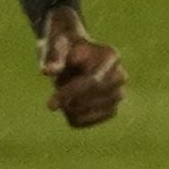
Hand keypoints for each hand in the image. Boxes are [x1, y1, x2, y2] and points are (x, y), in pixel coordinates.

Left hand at [35, 8, 124, 128]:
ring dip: (68, 105)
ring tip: (65, 89)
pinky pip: (87, 121)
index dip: (71, 94)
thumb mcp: (56, 46)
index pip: (93, 82)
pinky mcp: (111, 110)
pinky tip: (67, 104)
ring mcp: (118, 94)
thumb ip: (54, 58)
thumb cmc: (65, 47)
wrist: (73, 54)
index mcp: (111, 56)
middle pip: (92, 99)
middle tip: (54, 91)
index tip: (50, 106)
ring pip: (88, 113)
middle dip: (68, 100)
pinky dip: (72, 116)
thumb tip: (48, 71)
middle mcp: (120, 76)